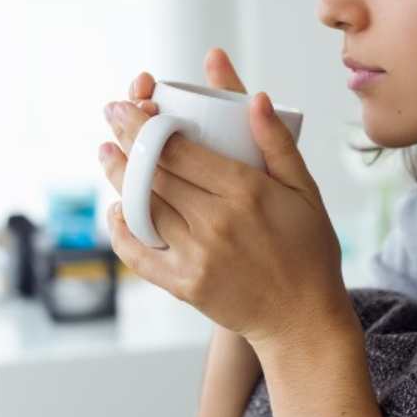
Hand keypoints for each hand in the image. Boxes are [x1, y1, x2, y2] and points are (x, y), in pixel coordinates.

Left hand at [98, 48, 353, 349]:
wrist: (303, 318)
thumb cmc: (308, 250)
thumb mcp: (305, 189)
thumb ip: (277, 142)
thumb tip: (255, 98)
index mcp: (246, 191)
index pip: (178, 149)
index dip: (144, 123)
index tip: (126, 104)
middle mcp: (216, 221)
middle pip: (153, 173)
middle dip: (125, 140)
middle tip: (111, 118)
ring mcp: (197, 255)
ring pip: (141, 207)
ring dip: (117, 177)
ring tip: (107, 154)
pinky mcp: (184, 285)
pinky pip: (138, 253)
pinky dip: (121, 230)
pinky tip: (117, 209)